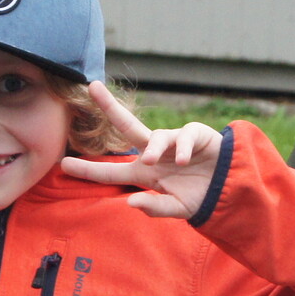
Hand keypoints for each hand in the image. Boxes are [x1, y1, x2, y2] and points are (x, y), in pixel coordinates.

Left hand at [58, 82, 224, 218]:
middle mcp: (155, 153)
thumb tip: (131, 202)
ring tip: (150, 161)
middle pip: (127, 126)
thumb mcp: (177, 209)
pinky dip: (181, 148)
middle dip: (109, 106)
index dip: (89, 169)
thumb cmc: (201, 197)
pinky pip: (183, 136)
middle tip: (91, 86)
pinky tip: (183, 161)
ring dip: (151, 148)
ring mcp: (173, 142)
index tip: (63, 165)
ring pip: (155, 136)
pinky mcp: (195, 135)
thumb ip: (156, 208)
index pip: (111, 170)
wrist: (231, 190)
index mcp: (145, 173)